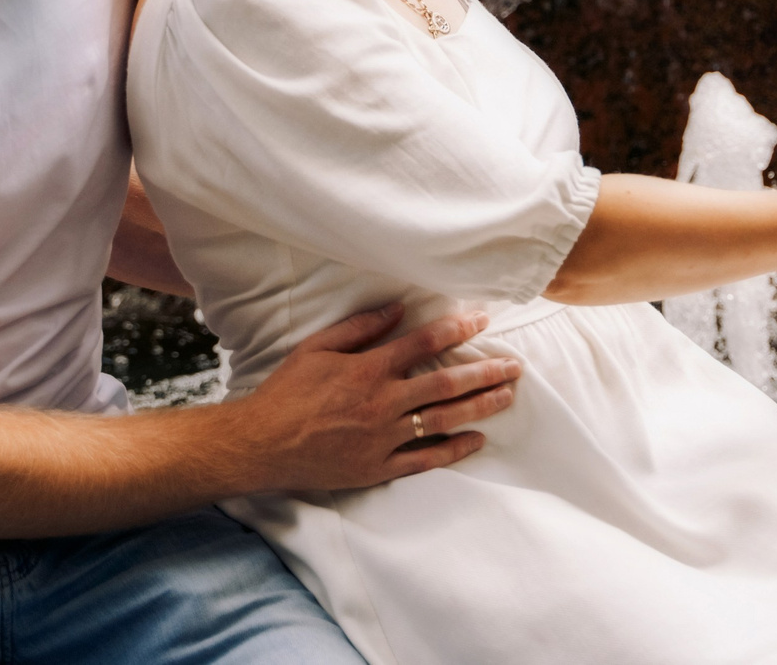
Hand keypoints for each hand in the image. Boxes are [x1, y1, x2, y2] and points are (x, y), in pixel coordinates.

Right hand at [228, 304, 520, 493]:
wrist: (261, 444)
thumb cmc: (286, 392)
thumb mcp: (317, 348)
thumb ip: (360, 328)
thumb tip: (398, 309)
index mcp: (369, 369)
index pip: (424, 343)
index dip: (457, 329)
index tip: (483, 320)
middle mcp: (382, 403)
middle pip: (446, 383)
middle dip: (485, 372)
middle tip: (515, 365)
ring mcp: (383, 438)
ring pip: (443, 420)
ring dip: (480, 406)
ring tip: (508, 396)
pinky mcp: (378, 467)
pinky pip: (425, 459)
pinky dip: (454, 450)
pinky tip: (478, 440)